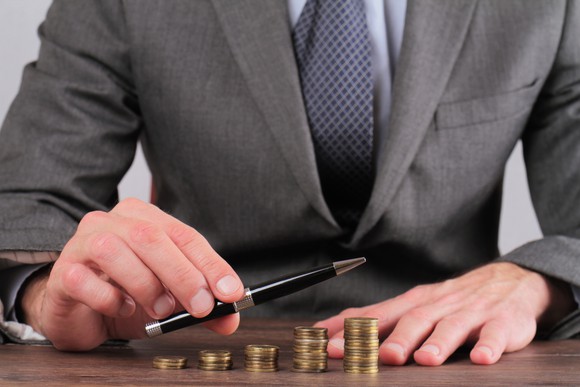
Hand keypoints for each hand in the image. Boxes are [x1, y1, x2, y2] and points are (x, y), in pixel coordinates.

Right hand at [21, 198, 244, 350]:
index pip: (184, 235)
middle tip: (201, 307)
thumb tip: (230, 318)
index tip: (230, 292)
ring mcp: (82, 244)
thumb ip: (199, 304)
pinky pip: (83, 280)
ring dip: (145, 285)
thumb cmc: (125, 295)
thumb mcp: (170, 299)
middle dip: (182, 275)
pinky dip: (109, 299)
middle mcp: (112, 222)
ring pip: (114, 251)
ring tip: (159, 310)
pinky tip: (121, 308)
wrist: (80, 312)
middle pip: (151, 238)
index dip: (210, 264)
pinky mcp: (62, 272)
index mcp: (143, 218)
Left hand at [316, 262, 574, 365]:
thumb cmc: (453, 300)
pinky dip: (489, 345)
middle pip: (414, 320)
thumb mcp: (414, 305)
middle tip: (381, 357)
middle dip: (396, 339)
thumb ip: (379, 320)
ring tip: (426, 359)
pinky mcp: (502, 322)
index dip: (355, 330)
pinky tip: (483, 357)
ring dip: (438, 342)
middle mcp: (439, 305)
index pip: (378, 316)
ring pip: (452, 326)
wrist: (510, 280)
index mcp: (414, 303)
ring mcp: (471, 313)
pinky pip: (495, 333)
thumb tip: (334, 332)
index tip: (331, 346)